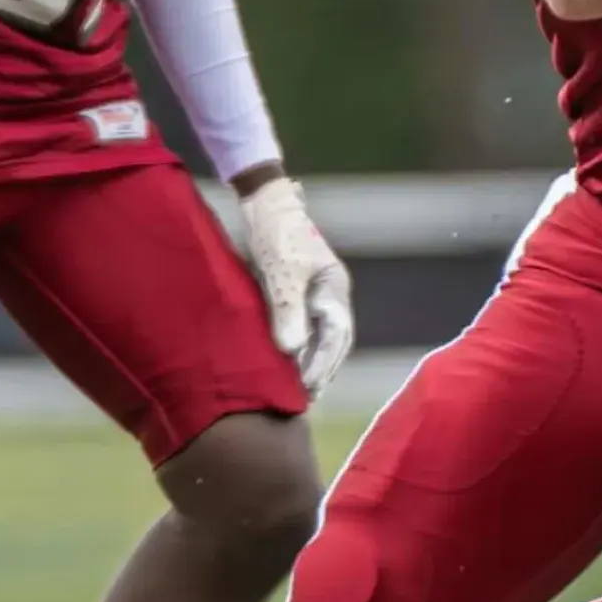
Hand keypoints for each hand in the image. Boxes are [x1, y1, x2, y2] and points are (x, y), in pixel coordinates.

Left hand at [240, 178, 352, 393]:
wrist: (265, 203)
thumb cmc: (277, 234)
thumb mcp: (281, 273)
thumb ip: (288, 311)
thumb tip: (293, 351)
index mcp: (335, 288)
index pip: (336, 334)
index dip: (323, 362)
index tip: (308, 385)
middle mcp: (331, 294)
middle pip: (335, 340)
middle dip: (323, 369)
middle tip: (307, 398)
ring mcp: (316, 295)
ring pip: (321, 337)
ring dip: (313, 363)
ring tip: (301, 392)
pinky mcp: (298, 295)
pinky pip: (305, 329)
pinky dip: (300, 351)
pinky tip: (288, 366)